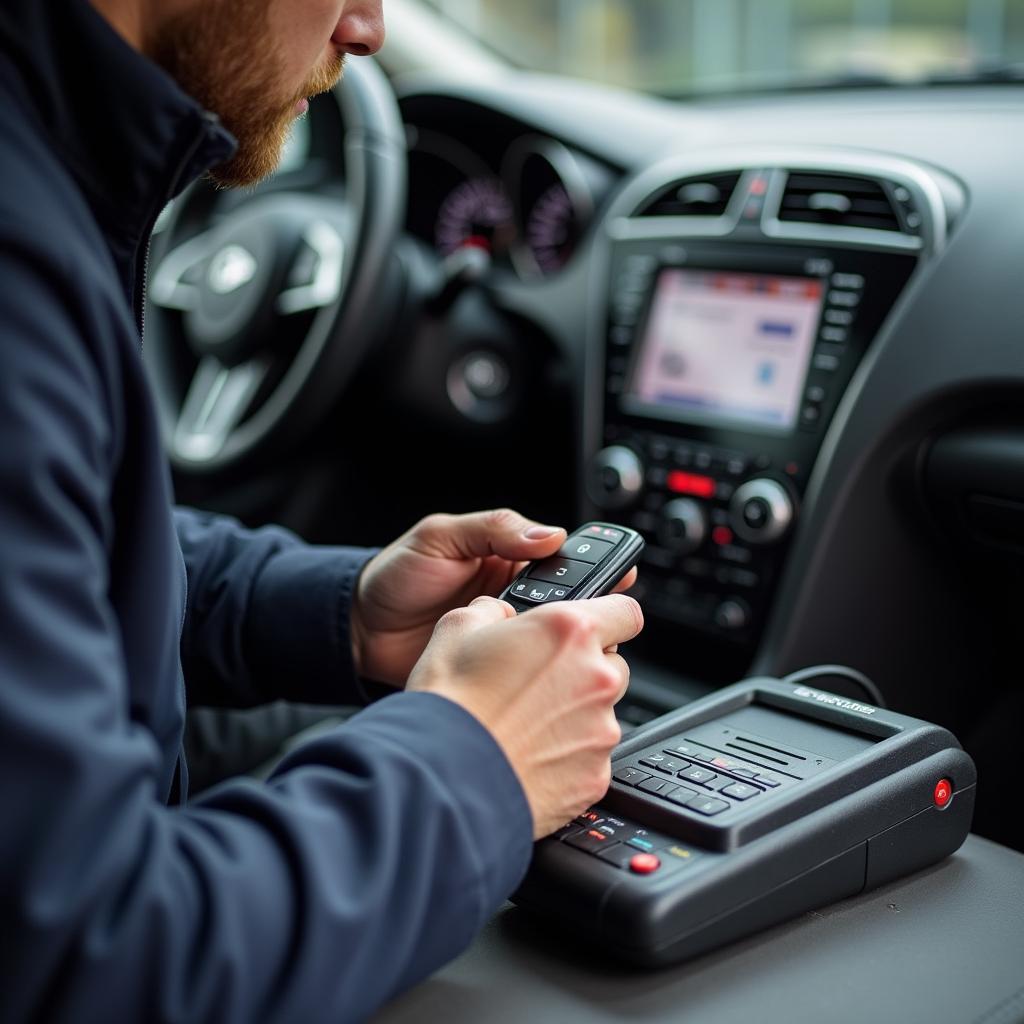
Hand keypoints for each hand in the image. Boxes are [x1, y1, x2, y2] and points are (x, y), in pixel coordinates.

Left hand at [350, 508, 637, 686]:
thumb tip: (547, 533)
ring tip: (563, 644)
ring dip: (563, 645)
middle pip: (570, 606)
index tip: (621, 571)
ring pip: (555, 643)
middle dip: (583, 612)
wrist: (357, 633)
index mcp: (509, 559)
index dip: (596, 566)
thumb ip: (492, 529)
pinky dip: (541, 675)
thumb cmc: (395, 577)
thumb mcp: (439, 537)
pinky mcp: (496, 671)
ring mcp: (508, 638)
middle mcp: (516, 599)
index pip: (566, 560)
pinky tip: (544, 675)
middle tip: (588, 615)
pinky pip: (529, 673)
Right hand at [407, 593, 643, 838]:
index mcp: (570, 632)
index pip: (625, 612)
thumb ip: (493, 611)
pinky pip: (590, 757)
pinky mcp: (595, 775)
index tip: (595, 628)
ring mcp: (600, 730)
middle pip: (612, 665)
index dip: (610, 618)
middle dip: (584, 669)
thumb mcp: (457, 629)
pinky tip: (528, 754)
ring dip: (574, 714)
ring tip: (525, 724)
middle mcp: (596, 678)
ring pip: (601, 713)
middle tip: (538, 682)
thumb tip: (499, 614)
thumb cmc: (451, 705)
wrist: (444, 779)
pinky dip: (568, 756)